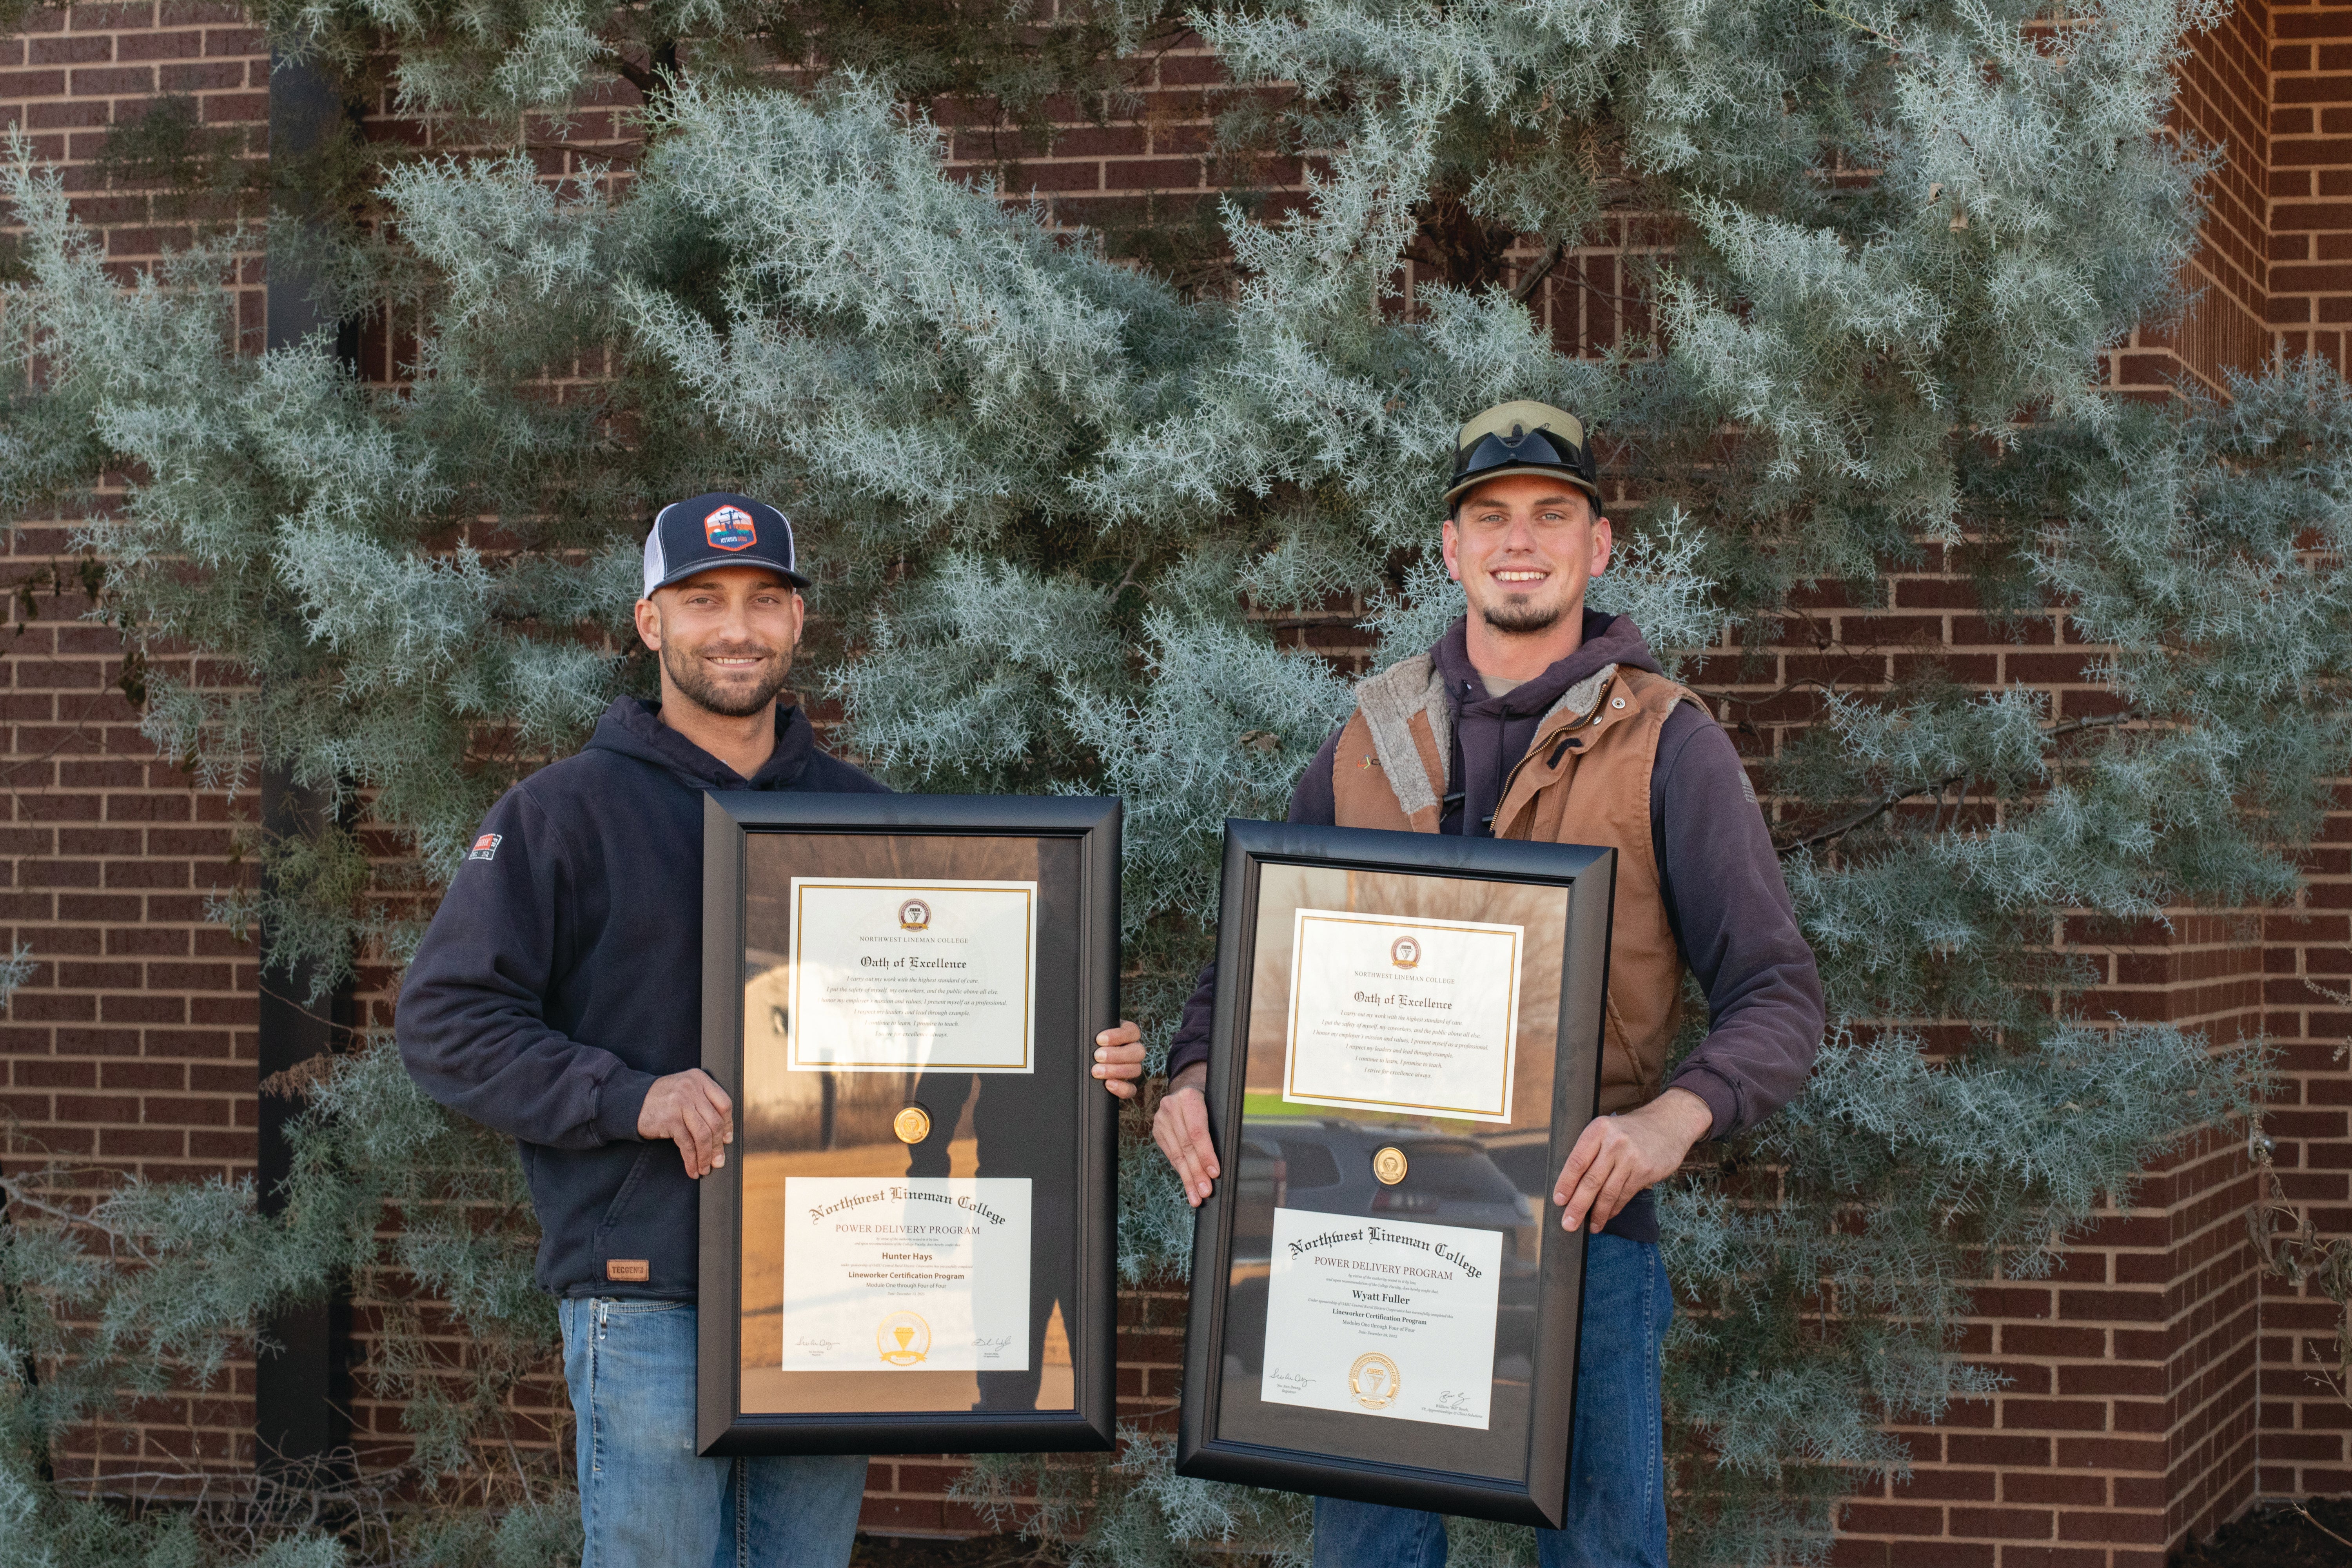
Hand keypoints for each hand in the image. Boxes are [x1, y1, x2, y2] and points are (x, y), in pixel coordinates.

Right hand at [638, 1069, 733, 1178]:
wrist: (631, 1101)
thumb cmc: (661, 1099)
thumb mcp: (685, 1090)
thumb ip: (703, 1103)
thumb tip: (723, 1134)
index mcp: (700, 1079)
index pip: (724, 1104)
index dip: (728, 1125)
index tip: (727, 1139)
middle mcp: (692, 1088)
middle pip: (715, 1122)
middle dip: (718, 1146)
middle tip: (718, 1161)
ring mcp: (681, 1103)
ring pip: (703, 1135)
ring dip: (706, 1156)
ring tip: (705, 1168)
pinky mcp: (670, 1119)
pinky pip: (687, 1144)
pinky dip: (692, 1159)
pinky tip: (692, 1168)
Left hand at [1094, 1021, 1147, 1098]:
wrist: (1078, 1063)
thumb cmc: (1087, 1045)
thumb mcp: (1091, 1036)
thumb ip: (1093, 1035)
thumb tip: (1089, 1036)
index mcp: (1126, 1034)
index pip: (1132, 1031)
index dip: (1118, 1036)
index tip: (1099, 1039)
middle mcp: (1132, 1050)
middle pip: (1138, 1051)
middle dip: (1117, 1054)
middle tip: (1097, 1056)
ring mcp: (1131, 1068)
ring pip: (1136, 1069)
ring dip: (1117, 1071)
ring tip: (1097, 1071)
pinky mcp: (1127, 1085)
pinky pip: (1131, 1089)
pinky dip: (1122, 1088)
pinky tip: (1108, 1084)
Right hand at [1154, 1062, 1218, 1206]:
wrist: (1186, 1091)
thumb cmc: (1208, 1103)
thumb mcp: (1215, 1109)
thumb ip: (1216, 1130)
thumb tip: (1219, 1164)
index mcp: (1189, 1098)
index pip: (1197, 1132)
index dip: (1206, 1154)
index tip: (1214, 1173)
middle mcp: (1171, 1107)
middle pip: (1186, 1146)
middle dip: (1197, 1172)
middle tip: (1205, 1192)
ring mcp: (1161, 1119)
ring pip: (1176, 1154)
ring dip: (1188, 1178)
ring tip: (1197, 1196)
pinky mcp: (1156, 1130)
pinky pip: (1170, 1155)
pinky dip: (1180, 1171)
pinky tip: (1188, 1185)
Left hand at [1552, 1087, 1711, 1231]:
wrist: (1668, 1124)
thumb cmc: (1629, 1131)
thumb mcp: (1606, 1130)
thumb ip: (1590, 1151)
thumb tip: (1570, 1185)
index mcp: (1598, 1130)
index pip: (1576, 1162)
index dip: (1566, 1184)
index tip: (1559, 1201)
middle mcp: (1614, 1143)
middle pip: (1591, 1181)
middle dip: (1577, 1206)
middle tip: (1568, 1224)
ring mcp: (1631, 1158)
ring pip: (1608, 1192)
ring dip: (1597, 1214)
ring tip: (1590, 1226)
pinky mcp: (1645, 1171)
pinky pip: (1624, 1195)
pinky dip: (1614, 1208)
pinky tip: (1607, 1216)